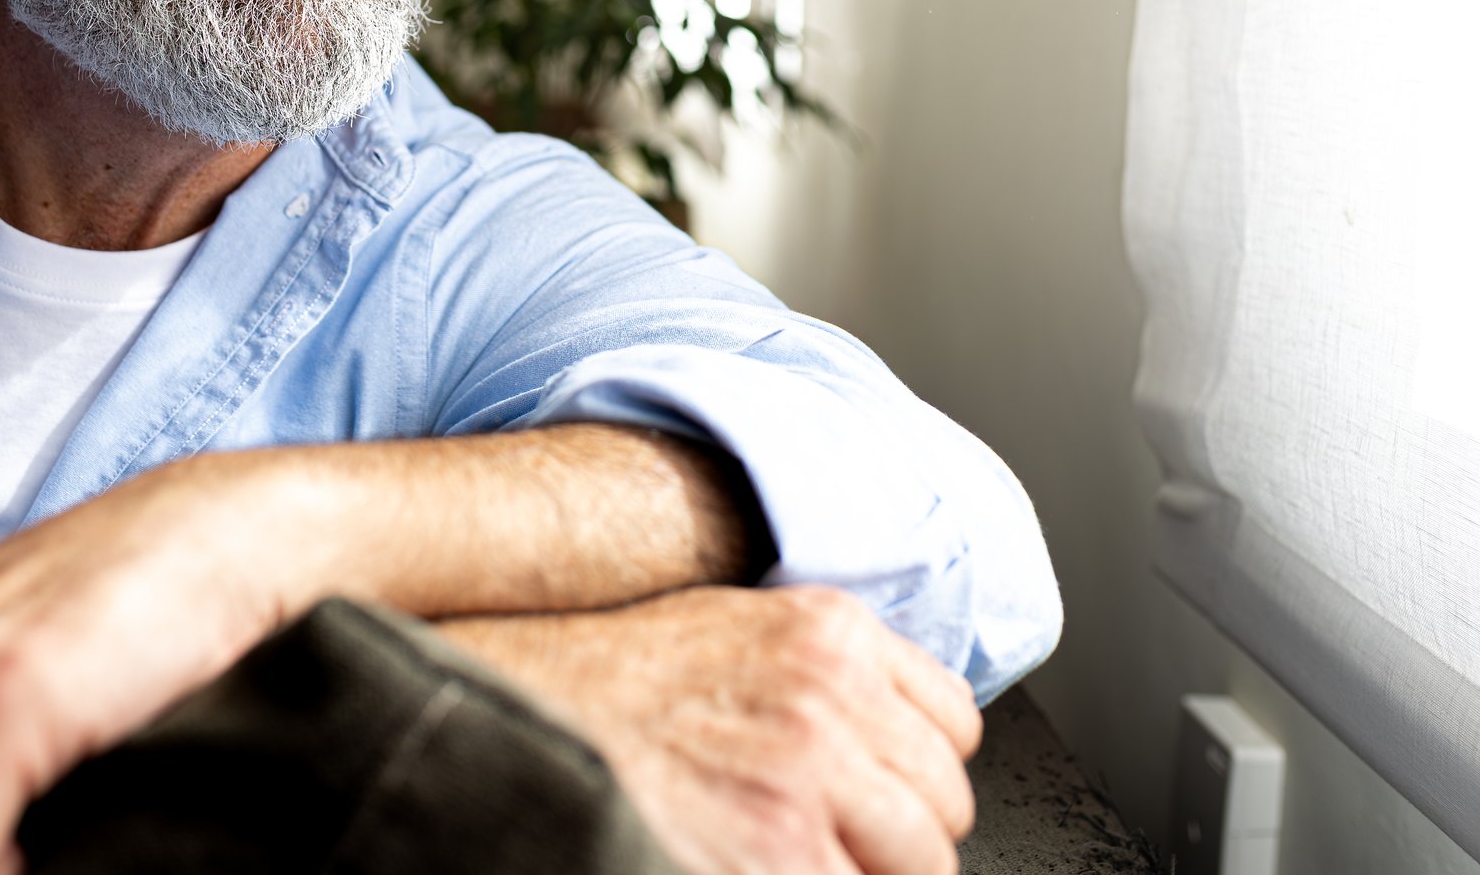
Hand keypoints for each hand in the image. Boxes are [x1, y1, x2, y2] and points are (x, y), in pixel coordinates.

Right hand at [442, 586, 981, 874]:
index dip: (918, 767)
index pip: (954, 722)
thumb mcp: (739, 629)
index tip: (888, 788)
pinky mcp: (776, 851)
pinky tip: (769, 865)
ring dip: (870, 871)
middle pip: (943, 801)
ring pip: (921, 863)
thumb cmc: (617, 678)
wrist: (525, 711)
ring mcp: (806, 780)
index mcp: (832, 634)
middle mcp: (830, 699)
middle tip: (839, 839)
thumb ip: (828, 669)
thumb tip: (895, 733)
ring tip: (803, 858)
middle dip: (902, 832)